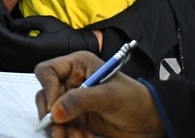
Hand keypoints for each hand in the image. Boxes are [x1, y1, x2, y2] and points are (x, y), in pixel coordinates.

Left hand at [0, 15, 98, 71]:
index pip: (5, 37)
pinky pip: (9, 64)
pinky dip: (3, 55)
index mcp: (31, 46)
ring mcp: (27, 65)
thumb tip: (13, 24)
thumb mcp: (46, 22)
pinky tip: (4, 47)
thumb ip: (28, 22)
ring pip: (3, 58)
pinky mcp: (29, 69)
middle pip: (1, 47)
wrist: (77, 49)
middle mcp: (27, 58)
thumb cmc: (64, 34)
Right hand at [34, 51, 164, 137]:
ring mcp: (73, 101)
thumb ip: (80, 100)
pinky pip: (62, 128)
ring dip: (61, 130)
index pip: (48, 71)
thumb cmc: (133, 100)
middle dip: (51, 116)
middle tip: (60, 132)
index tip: (54, 108)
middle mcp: (71, 81)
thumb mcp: (108, 96)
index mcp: (78, 65)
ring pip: (51, 116)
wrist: (148, 121)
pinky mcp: (76, 119)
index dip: (47, 88)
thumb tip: (55, 111)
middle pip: (45, 96)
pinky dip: (68, 136)